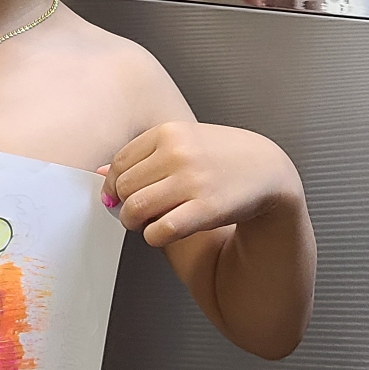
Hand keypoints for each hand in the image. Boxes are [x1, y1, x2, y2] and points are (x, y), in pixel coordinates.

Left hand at [100, 119, 302, 248]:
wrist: (267, 169)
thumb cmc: (221, 156)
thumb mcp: (184, 142)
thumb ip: (143, 155)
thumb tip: (101, 173)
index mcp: (168, 132)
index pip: (120, 162)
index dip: (112, 184)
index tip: (117, 196)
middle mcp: (177, 153)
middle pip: (125, 187)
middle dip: (124, 205)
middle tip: (135, 213)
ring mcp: (191, 181)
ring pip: (136, 209)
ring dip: (134, 223)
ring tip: (145, 223)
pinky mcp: (205, 209)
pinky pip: (159, 231)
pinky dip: (154, 237)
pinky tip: (164, 232)